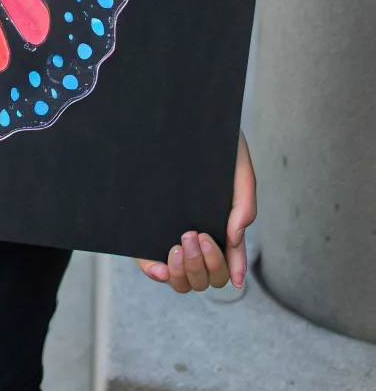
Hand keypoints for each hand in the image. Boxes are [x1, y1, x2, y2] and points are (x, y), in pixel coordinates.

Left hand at [135, 129, 255, 292]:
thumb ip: (244, 200)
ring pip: (183, 279)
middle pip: (207, 276)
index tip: (234, 276)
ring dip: (186, 271)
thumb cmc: (211, 139)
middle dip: (206, 265)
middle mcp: (195, 232)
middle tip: (196, 234)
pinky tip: (159, 266)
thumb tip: (235, 238)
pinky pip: (149, 263)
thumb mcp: (236, 163)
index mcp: (219, 221)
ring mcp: (171, 232)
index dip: (231, 271)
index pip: (228, 260)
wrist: (176, 111)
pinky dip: (156, 272)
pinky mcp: (146, 228)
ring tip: (181, 240)